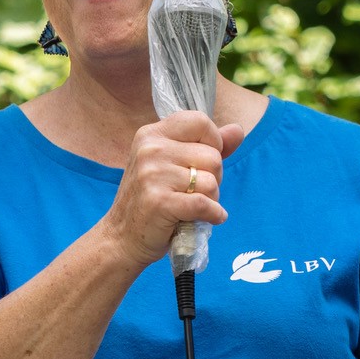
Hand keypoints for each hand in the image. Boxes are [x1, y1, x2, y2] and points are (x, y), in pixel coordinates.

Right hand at [100, 111, 244, 268]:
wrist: (122, 237)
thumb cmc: (153, 198)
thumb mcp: (175, 164)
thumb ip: (208, 145)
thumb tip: (238, 130)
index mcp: (152, 134)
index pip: (199, 121)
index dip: (213, 142)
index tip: (204, 162)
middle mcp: (150, 149)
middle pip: (212, 156)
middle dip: (214, 177)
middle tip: (195, 191)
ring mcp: (152, 174)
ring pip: (211, 182)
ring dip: (211, 198)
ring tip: (193, 206)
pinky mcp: (159, 201)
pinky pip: (204, 204)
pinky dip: (214, 214)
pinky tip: (209, 218)